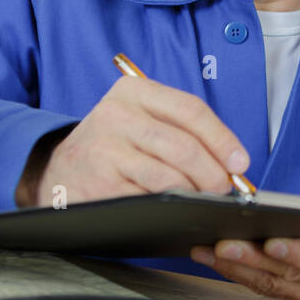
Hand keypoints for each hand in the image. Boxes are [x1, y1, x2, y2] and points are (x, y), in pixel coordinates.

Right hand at [15, 75, 247, 206]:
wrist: (59, 171)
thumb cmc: (116, 147)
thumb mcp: (143, 121)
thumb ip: (183, 131)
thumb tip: (232, 162)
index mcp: (134, 91)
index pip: (191, 110)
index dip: (222, 138)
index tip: (240, 161)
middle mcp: (116, 114)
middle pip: (183, 146)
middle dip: (213, 173)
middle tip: (224, 188)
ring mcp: (104, 149)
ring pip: (169, 176)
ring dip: (194, 193)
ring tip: (203, 199)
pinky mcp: (98, 183)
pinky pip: (148, 198)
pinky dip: (169, 207)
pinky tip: (174, 208)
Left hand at [190, 193, 299, 299]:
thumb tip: (295, 210)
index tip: (271, 242)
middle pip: (295, 274)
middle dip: (255, 259)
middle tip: (224, 245)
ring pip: (276, 286)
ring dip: (240, 269)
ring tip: (211, 251)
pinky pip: (270, 291)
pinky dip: (242, 277)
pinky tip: (220, 263)